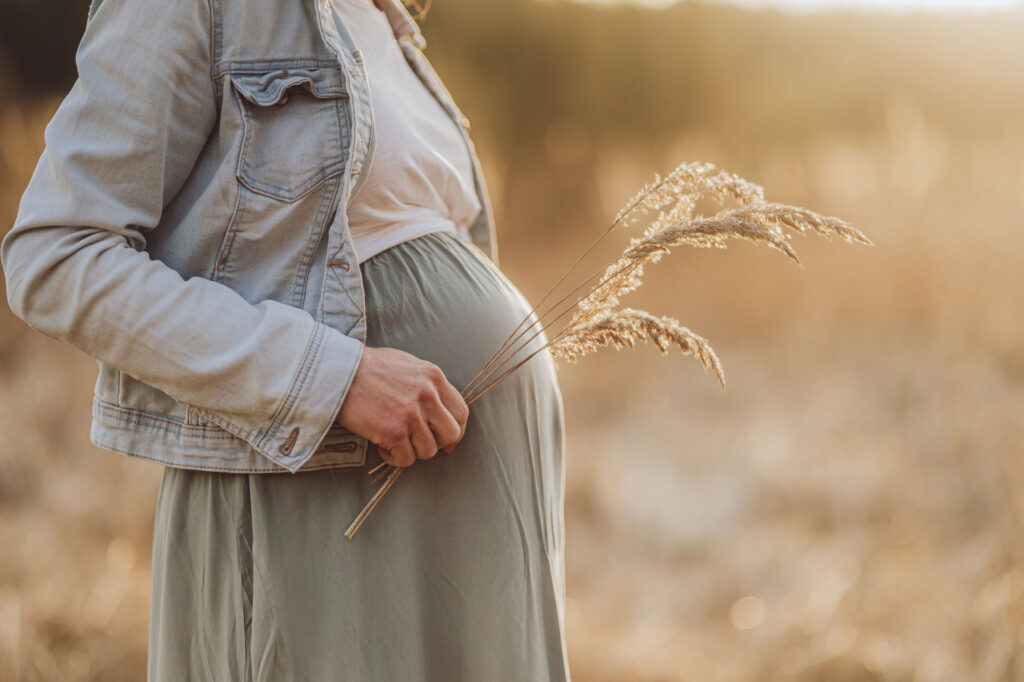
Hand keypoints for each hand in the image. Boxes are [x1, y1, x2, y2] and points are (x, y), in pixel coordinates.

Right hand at [336, 346, 468, 467]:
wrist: (337, 371)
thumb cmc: (367, 368)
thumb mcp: (406, 364)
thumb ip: (426, 383)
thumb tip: (438, 408)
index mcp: (433, 377)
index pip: (460, 411)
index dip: (456, 430)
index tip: (446, 439)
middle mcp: (427, 395)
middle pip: (450, 434)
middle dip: (437, 444)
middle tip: (420, 445)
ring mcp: (410, 414)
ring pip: (428, 450)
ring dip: (412, 451)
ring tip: (394, 441)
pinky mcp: (393, 432)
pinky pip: (405, 459)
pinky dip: (394, 458)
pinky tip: (381, 446)